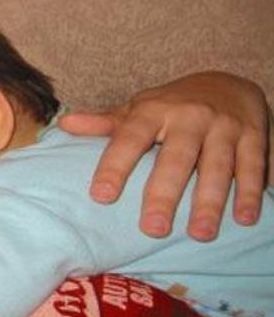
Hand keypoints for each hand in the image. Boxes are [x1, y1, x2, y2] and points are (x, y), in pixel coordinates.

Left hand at [58, 71, 269, 241]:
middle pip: (175, 159)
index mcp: (153, 110)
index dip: (115, 166)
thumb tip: (64, 125)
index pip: (129, 138)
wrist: (226, 81)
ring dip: (209, 201)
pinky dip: (250, 192)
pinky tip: (245, 219)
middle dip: (164, 194)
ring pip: (216, 166)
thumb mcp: (137, 109)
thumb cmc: (170, 105)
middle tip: (153, 228)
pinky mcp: (253, 135)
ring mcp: (223, 126)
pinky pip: (252, 166)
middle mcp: (188, 116)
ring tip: (199, 234)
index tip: (101, 196)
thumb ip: (104, 123)